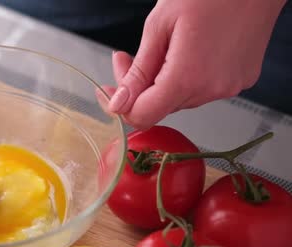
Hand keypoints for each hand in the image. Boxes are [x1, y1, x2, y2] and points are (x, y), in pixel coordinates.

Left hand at [104, 0, 285, 128]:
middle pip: (160, 106)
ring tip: (163, 47)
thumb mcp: (159, 26)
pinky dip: (188, 77)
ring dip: (162, 81)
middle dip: (139, 87)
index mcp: (187, 78)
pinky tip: (187, 50)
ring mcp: (229, 86)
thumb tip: (118, 103)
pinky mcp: (241, 80)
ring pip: (180, 98)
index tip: (110, 89)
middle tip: (128, 58)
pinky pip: (203, 88)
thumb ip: (138, 71)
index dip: (120, 105)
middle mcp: (212, 89)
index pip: (142, 116)